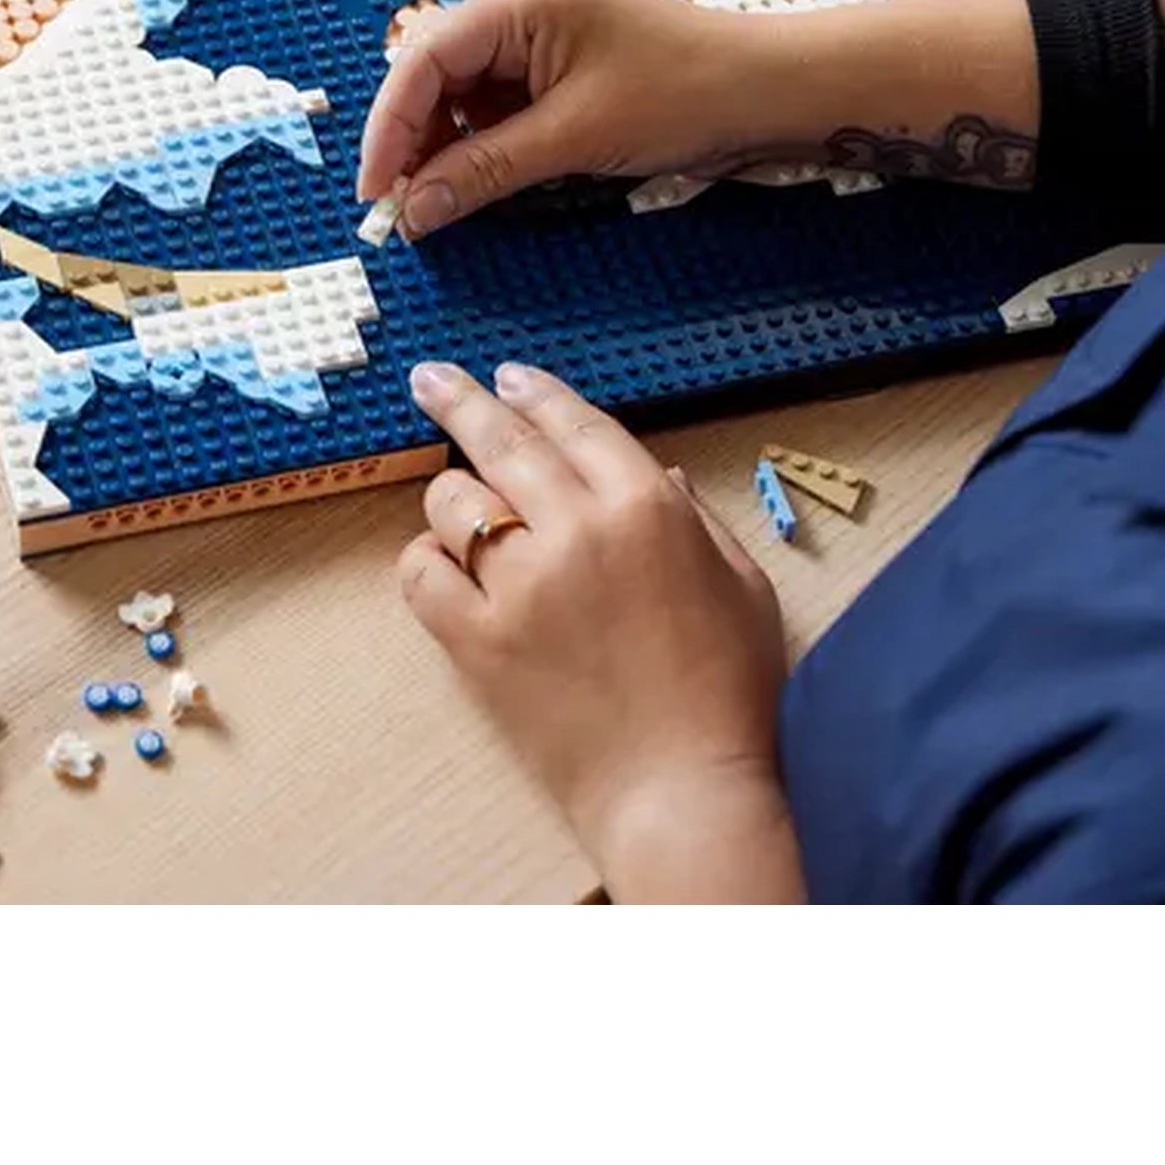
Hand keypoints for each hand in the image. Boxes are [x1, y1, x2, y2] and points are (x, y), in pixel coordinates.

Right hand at [355, 0, 782, 238]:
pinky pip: (501, 106)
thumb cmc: (684, 94)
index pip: (423, 58)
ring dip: (447, 148)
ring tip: (440, 205)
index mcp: (522, 4)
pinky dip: (484, 147)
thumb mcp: (575, 139)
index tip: (375, 192)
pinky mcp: (563, 70)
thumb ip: (485, 172)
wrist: (769, 91)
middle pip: (434, 73)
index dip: (388, 126)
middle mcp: (523, 11)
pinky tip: (480, 185)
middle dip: (412, 139)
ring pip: (464, 95)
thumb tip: (413, 210)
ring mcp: (543, 39)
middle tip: (402, 208)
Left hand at [399, 359, 804, 902]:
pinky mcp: (478, 642)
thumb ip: (697, 518)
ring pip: (454, 503)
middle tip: (430, 378)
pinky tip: (440, 563)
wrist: (682, 789)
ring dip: (452, 495)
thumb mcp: (742, 584)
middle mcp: (577, 531)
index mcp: (648, 508)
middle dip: (461, 400)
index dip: (535, 393)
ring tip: (460, 504)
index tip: (506, 375)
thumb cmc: (730, 691)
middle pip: (502, 443)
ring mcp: (521, 586)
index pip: (575, 424)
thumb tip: (660, 472)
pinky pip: (422, 575)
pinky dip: (424, 561)